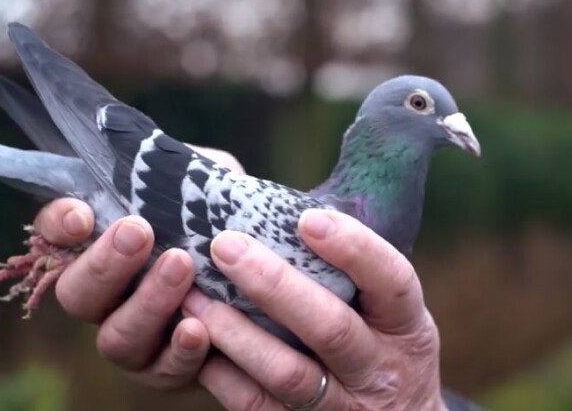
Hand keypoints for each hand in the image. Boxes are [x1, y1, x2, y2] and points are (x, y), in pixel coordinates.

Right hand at [32, 146, 242, 388]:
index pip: (54, 232)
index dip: (57, 225)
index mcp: (103, 245)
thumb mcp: (204, 185)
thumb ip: (180, 171)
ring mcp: (134, 336)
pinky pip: (162, 372)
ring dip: (146, 303)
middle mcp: (107, 295)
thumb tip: (156, 159)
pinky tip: (199, 328)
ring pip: (115, 337)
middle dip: (103, 264)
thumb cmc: (222, 222)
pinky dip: (178, 353)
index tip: (82, 216)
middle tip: (138, 232)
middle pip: (76, 293)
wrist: (261, 274)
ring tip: (180, 267)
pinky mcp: (166, 369)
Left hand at [183, 209, 445, 410]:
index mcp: (406, 327)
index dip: (354, 248)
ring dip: (235, 333)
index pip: (392, 281)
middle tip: (225, 246)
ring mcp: (345, 408)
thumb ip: (349, 270)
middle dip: (274, 285)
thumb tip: (286, 211)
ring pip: (287, 374)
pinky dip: (222, 374)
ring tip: (194, 297)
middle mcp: (380, 370)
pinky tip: (197, 340)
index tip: (307, 218)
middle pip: (330, 329)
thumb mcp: (385, 310)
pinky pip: (257, 406)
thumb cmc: (378, 343)